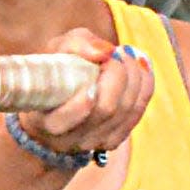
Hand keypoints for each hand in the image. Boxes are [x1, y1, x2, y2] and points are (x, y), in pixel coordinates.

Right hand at [18, 29, 153, 154]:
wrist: (58, 96)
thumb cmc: (55, 71)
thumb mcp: (57, 51)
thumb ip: (76, 45)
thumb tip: (106, 52)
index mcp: (45, 122)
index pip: (63, 121)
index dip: (81, 101)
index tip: (92, 71)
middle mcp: (68, 140)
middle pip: (105, 110)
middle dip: (118, 75)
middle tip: (116, 52)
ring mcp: (93, 143)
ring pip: (125, 111)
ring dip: (134, 76)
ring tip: (126, 55)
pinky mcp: (113, 141)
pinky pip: (137, 113)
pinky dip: (144, 86)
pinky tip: (141, 66)